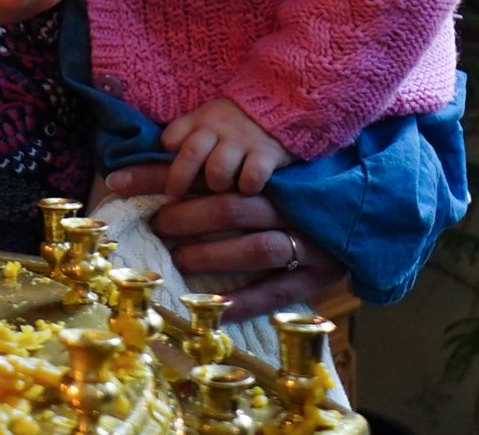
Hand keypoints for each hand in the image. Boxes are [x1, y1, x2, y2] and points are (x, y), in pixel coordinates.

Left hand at [104, 164, 343, 316]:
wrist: (362, 214)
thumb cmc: (288, 192)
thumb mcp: (248, 173)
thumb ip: (201, 171)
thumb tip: (134, 169)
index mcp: (265, 174)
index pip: (203, 170)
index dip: (158, 175)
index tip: (116, 180)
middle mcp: (287, 205)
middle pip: (232, 207)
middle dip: (188, 216)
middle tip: (158, 223)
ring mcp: (306, 241)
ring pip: (257, 248)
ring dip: (214, 256)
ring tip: (180, 260)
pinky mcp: (319, 276)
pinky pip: (279, 292)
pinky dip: (245, 302)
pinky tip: (214, 309)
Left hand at [161, 97, 294, 196]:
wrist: (281, 102)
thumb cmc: (236, 121)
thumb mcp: (208, 118)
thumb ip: (188, 134)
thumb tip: (160, 161)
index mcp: (200, 119)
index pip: (172, 137)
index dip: (166, 155)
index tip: (166, 169)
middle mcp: (218, 129)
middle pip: (190, 155)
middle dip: (179, 180)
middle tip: (174, 196)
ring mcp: (243, 141)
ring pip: (218, 170)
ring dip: (217, 184)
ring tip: (223, 187)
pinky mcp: (267, 153)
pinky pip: (252, 177)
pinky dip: (248, 187)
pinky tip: (248, 188)